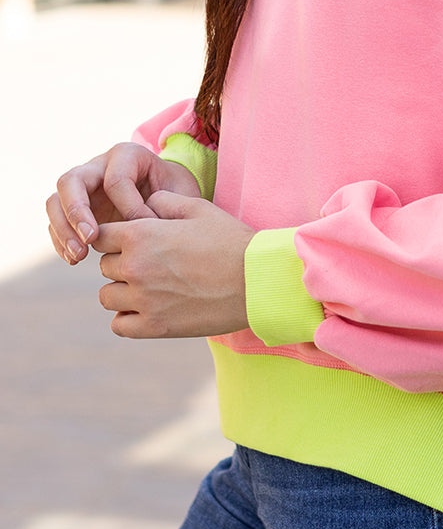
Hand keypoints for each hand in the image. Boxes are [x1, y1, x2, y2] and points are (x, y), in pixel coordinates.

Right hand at [48, 144, 200, 264]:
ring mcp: (83, 187)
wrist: (171, 197)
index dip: (129, 209)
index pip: (116, 180)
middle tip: (90, 240)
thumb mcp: (181, 195)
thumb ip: (168, 206)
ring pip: (55, 200)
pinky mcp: (75, 209)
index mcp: (127, 155)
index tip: (146, 230)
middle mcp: (98, 166)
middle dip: (77, 212)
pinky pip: (56, 221)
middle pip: (71, 180)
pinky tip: (74, 258)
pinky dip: (61, 240)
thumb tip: (146, 226)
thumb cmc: (178, 194)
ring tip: (79, 256)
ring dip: (63, 229)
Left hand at [94, 192, 253, 339]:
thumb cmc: (231, 240)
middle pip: (104, 266)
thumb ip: (163, 201)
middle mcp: (135, 267)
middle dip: (122, 262)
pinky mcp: (155, 327)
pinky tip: (149, 308)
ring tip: (150, 287)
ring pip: (107, 296)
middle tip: (152, 263)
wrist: (257, 280)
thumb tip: (144, 203)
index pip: (99, 236)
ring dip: (123, 291)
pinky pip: (119, 325)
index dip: (114, 237)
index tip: (132, 241)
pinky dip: (128, 318)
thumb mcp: (198, 208)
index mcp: (140, 235)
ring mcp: (143, 300)